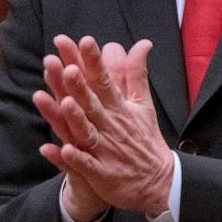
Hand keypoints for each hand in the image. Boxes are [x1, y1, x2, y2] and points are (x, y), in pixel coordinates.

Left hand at [34, 35, 173, 215]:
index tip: (85, 40)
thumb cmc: (145, 139)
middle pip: (93, 103)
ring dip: (76, 118)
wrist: (158, 181)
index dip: (94, 61)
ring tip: (64, 102)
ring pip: (88, 132)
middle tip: (67, 66)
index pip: (105, 80)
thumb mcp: (143, 104)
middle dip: (80, 86)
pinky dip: (76, 159)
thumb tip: (143, 43)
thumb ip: (136, 73)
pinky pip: (86, 166)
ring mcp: (106, 150)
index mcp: (119, 108)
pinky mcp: (102, 174)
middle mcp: (111, 126)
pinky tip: (63, 149)